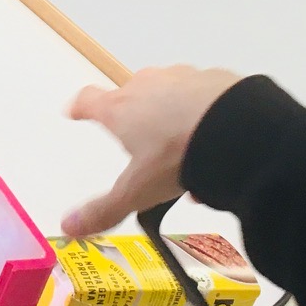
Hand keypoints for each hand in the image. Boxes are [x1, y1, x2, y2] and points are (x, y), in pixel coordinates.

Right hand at [61, 64, 242, 236]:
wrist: (237, 130)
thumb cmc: (175, 156)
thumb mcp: (139, 190)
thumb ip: (104, 209)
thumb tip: (67, 227)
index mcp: (121, 109)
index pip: (89, 101)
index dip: (81, 106)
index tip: (75, 109)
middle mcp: (147, 85)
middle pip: (132, 95)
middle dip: (134, 115)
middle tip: (142, 143)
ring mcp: (182, 78)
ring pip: (170, 95)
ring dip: (171, 116)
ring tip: (185, 152)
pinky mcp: (215, 77)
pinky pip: (203, 97)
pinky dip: (204, 115)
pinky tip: (216, 144)